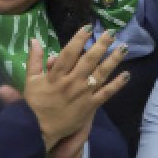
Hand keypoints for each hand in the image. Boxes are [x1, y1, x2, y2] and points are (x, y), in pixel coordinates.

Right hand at [0, 27, 129, 156]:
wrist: (37, 130)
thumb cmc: (34, 104)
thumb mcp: (30, 80)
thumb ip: (34, 60)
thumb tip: (35, 40)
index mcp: (56, 75)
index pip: (69, 53)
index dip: (79, 39)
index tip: (88, 27)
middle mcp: (72, 81)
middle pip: (89, 60)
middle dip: (101, 45)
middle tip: (111, 33)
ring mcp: (83, 93)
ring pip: (101, 73)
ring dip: (113, 60)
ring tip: (124, 48)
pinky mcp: (90, 105)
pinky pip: (106, 93)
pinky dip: (117, 84)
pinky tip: (126, 75)